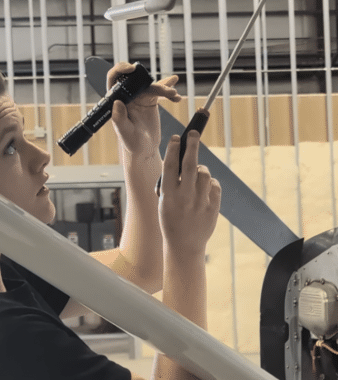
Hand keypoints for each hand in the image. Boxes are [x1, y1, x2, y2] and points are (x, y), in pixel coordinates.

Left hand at [107, 61, 180, 155]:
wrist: (144, 149)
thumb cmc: (131, 142)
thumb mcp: (125, 132)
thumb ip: (119, 119)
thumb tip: (117, 102)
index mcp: (116, 100)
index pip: (114, 79)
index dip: (121, 70)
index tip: (131, 68)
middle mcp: (127, 95)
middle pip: (137, 79)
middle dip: (150, 81)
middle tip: (162, 89)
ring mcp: (140, 96)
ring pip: (152, 85)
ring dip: (164, 89)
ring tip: (174, 96)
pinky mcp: (151, 99)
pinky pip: (161, 91)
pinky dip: (170, 92)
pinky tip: (177, 96)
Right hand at [159, 131, 220, 256]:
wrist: (184, 245)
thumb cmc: (171, 221)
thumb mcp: (164, 203)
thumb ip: (172, 184)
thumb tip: (183, 161)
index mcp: (168, 195)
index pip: (170, 165)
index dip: (174, 149)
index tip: (177, 138)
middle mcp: (184, 197)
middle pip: (190, 163)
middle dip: (192, 145)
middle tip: (194, 133)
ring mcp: (200, 202)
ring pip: (205, 173)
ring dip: (201, 170)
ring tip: (196, 177)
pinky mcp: (213, 206)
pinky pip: (214, 185)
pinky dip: (210, 185)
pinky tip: (204, 192)